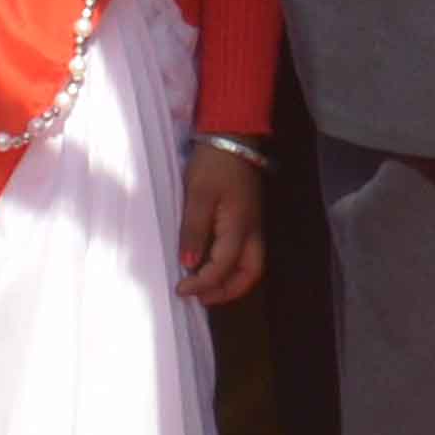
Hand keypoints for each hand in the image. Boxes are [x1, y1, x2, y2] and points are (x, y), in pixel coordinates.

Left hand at [175, 139, 267, 305]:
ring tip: (207, 289)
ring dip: (232, 283)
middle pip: (249, 274)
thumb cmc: (213, 164)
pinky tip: (215, 266)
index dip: (202, 283)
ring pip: (252, 266)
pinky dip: (234, 269)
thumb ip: (194, 230)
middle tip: (200, 299)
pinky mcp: (250, 219)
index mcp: (239, 226)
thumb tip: (189, 264)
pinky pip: (248, 254)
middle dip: (226, 291)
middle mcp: (252, 231)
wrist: (233, 136)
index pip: (223, 267)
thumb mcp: (198, 195)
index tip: (181, 288)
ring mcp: (254, 225)